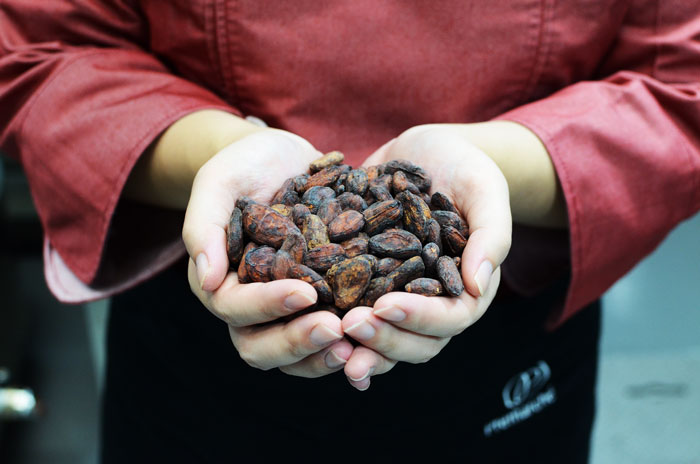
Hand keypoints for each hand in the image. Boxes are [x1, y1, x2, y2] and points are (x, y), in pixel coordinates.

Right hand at [183, 129, 353, 377]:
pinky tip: (377, 332)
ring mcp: (286, 309)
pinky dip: (348, 342)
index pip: (234, 308)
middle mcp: (251, 304)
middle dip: (297, 342)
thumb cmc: (246, 165)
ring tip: (357, 344)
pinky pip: (327, 336)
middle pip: (261, 346)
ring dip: (323, 355)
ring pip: (295, 354)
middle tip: (336, 330)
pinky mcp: (319, 303)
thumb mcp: (220, 182)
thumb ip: (205, 226)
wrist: (285, 158)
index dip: (266, 306)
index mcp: (221, 282)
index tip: (304, 292)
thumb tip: (206, 278)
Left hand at [341, 124, 512, 389]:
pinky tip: (303, 318)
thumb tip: (479, 284)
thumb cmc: (465, 168)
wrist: (425, 150)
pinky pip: (350, 307)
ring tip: (327, 334)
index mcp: (465, 289)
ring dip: (356, 342)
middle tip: (350, 325)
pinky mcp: (365, 281)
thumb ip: (491, 235)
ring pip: (381, 335)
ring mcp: (396, 294)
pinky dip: (330, 320)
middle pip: (414, 342)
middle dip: (383, 339)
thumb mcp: (484, 190)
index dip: (420, 318)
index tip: (387, 306)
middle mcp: (430, 301)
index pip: (450, 319)